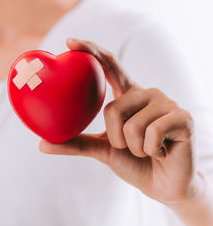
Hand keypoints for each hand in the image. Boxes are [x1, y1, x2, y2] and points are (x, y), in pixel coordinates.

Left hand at [39, 38, 202, 205]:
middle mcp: (147, 93)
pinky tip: (161, 151)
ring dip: (133, 147)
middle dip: (116, 138)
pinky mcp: (183, 117)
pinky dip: (150, 150)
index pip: (109, 65)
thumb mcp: (101, 149)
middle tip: (129, 147)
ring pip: (132, 124)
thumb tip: (41, 144)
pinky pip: (151, 133)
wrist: (162, 185)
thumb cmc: (132, 161)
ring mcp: (167, 103)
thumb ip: (76, 143)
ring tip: (147, 149)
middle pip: (112, 108)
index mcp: (127, 94)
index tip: (69, 41)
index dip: (91, 50)